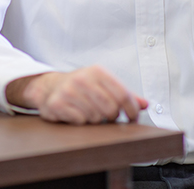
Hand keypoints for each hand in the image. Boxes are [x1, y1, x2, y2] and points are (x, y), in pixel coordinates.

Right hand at [5, 65, 147, 124]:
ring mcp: (68, 91)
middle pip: (110, 108)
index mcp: (97, 71)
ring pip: (95, 117)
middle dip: (112, 117)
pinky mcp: (57, 104)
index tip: (132, 117)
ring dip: (95, 119)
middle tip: (107, 116)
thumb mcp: (103, 84)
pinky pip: (79, 121)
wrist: (48, 87)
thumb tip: (145, 104)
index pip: (123, 94)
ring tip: (88, 112)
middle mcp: (82, 79)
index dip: (131, 110)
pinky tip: (76, 114)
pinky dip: (81, 122)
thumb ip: (125, 95)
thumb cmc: (80, 87)